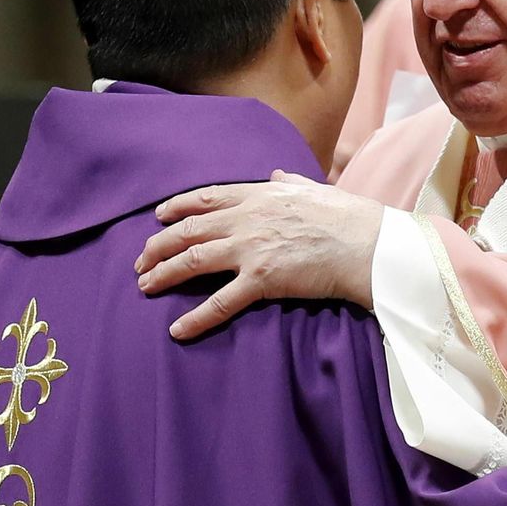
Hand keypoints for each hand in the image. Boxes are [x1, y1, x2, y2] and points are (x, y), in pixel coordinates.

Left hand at [134, 171, 384, 340]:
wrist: (364, 242)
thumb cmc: (345, 215)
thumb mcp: (313, 188)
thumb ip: (289, 182)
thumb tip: (276, 175)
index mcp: (259, 195)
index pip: (206, 198)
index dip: (176, 207)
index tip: (158, 216)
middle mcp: (247, 219)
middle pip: (189, 230)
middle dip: (159, 245)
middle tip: (142, 261)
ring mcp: (251, 249)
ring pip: (193, 260)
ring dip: (164, 274)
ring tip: (146, 286)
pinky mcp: (261, 280)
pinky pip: (220, 302)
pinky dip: (196, 318)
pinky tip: (178, 330)